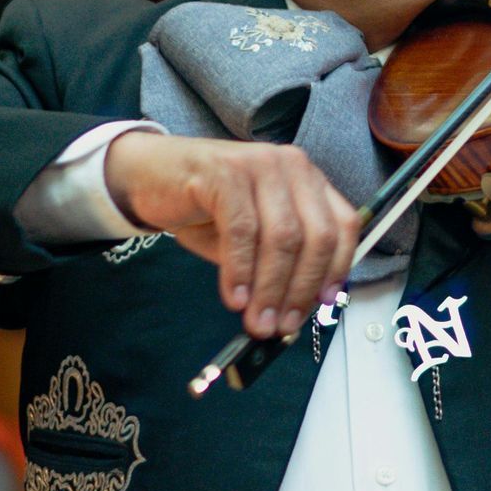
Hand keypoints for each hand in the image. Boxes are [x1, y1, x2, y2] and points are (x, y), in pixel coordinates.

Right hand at [103, 132, 362, 340]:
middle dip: (300, 289)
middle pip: (316, 236)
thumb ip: (279, 263)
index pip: (342, 227)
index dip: (335, 270)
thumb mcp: (253, 238)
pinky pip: (242, 230)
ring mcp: (259, 164)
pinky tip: (235, 297)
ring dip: (270, 288)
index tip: (320, 307)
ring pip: (283, 237)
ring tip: (257, 320)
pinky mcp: (224, 172)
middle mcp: (291, 166)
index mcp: (308, 180)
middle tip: (281, 325)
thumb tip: (299, 310)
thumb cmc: (205, 208)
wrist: (148, 176)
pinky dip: (241, 271)